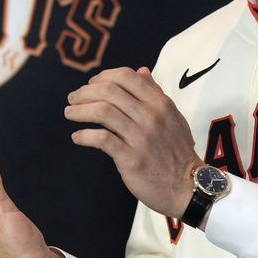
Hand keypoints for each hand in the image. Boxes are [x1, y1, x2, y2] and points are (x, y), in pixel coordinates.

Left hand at [64, 66, 199, 217]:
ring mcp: (141, 137)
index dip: (103, 77)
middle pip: (109, 91)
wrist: (187, 186)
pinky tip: (77, 137)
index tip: (91, 84)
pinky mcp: (131, 159)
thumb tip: (142, 71)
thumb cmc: (177, 151)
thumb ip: (155, 93)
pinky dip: (84, 136)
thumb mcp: (173, 117)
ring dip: (79, 111)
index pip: (126, 76)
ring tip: (70, 114)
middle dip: (84, 92)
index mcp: (160, 103)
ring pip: (102, 112)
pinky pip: (101, 139)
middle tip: (73, 99)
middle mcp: (151, 116)